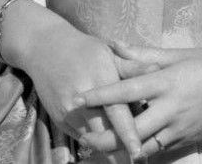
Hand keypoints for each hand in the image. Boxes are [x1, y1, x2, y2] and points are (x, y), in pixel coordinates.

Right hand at [0, 5, 142, 158]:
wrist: (44, 48)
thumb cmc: (82, 50)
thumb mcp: (108, 54)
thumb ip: (132, 67)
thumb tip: (157, 70)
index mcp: (99, 80)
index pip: (116, 113)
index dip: (128, 134)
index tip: (138, 152)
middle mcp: (81, 101)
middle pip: (104, 134)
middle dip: (121, 148)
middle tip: (138, 157)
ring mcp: (67, 112)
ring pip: (93, 140)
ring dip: (109, 147)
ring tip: (125, 153)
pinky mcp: (59, 120)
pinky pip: (82, 137)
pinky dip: (96, 140)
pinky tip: (107, 140)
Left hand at [74, 43, 201, 154]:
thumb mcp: (180, 54)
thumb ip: (143, 55)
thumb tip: (113, 44)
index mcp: (168, 81)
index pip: (129, 90)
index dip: (102, 95)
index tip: (79, 98)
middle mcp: (173, 108)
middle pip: (133, 129)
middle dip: (107, 136)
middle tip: (83, 137)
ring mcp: (182, 128)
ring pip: (146, 146)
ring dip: (122, 149)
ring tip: (99, 148)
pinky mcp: (190, 140)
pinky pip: (161, 149)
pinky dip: (143, 151)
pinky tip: (127, 150)